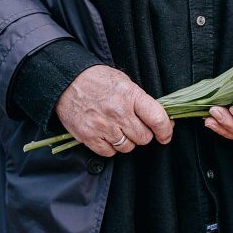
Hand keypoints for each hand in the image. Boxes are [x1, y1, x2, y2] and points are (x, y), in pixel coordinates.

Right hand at [55, 65, 173, 156]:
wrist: (66, 81)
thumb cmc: (97, 80)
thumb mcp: (125, 82)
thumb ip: (141, 101)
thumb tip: (160, 119)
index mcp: (131, 96)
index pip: (157, 119)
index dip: (165, 130)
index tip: (166, 135)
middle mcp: (118, 113)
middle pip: (144, 137)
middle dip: (144, 134)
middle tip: (136, 126)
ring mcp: (103, 126)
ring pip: (128, 147)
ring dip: (127, 141)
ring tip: (119, 129)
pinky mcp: (88, 137)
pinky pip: (109, 152)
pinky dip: (111, 147)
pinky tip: (107, 135)